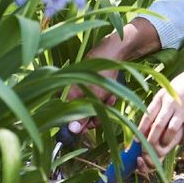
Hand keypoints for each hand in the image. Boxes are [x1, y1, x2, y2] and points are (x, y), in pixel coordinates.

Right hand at [64, 18, 160, 133]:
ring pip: (94, 106)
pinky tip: (112, 94)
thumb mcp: (94, 97)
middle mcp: (75, 91)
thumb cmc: (102, 73)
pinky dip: (107, 98)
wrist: (115, 52)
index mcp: (70, 94)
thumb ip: (82, 115)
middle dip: (95, 114)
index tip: (90, 126)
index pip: (68, 116)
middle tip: (104, 111)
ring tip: (110, 98)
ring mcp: (85, 86)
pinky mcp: (94, 84)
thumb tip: (71, 131)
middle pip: (82, 113)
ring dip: (104, 106)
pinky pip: (99, 98)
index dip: (80, 124)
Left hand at [138, 68, 183, 160]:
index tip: (136, 140)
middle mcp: (170, 103)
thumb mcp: (169, 88)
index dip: (140, 130)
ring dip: (167, 141)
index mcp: (161, 96)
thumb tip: (150, 115)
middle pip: (157, 125)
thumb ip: (161, 101)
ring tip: (166, 145)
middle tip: (148, 150)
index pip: (147, 116)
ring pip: (170, 130)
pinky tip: (183, 142)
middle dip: (151, 140)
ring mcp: (182, 109)